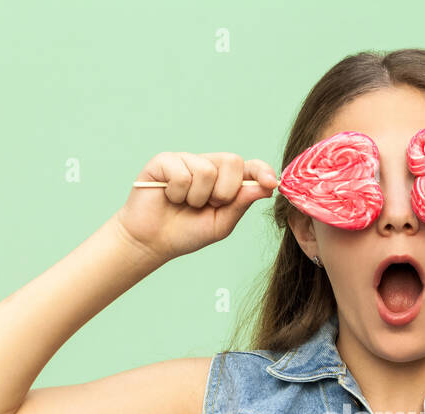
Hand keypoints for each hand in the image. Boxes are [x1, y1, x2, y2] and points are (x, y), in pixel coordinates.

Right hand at [117, 152, 277, 263]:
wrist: (153, 241)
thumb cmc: (187, 232)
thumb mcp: (221, 224)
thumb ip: (240, 204)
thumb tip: (264, 186)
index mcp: (225, 180)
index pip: (249, 166)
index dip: (262, 170)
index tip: (272, 183)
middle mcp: (207, 165)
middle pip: (232, 161)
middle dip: (224, 192)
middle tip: (208, 206)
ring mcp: (185, 160)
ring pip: (206, 170)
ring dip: (197, 197)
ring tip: (185, 204)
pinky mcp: (164, 161)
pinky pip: (181, 173)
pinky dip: (177, 193)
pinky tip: (169, 197)